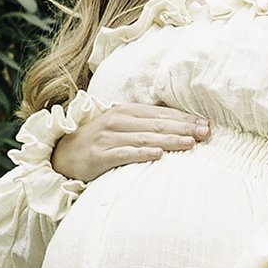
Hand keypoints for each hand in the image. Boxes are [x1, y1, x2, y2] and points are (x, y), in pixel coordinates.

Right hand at [52, 103, 210, 184]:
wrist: (61, 154)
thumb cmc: (98, 140)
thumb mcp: (120, 126)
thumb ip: (145, 125)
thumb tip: (179, 129)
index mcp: (126, 111)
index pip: (160, 113)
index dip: (184, 118)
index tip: (205, 124)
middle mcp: (117, 121)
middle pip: (156, 124)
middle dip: (183, 128)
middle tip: (205, 133)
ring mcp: (108, 138)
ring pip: (144, 138)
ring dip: (169, 140)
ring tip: (190, 143)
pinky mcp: (99, 156)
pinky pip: (124, 154)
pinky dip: (142, 154)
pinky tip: (159, 155)